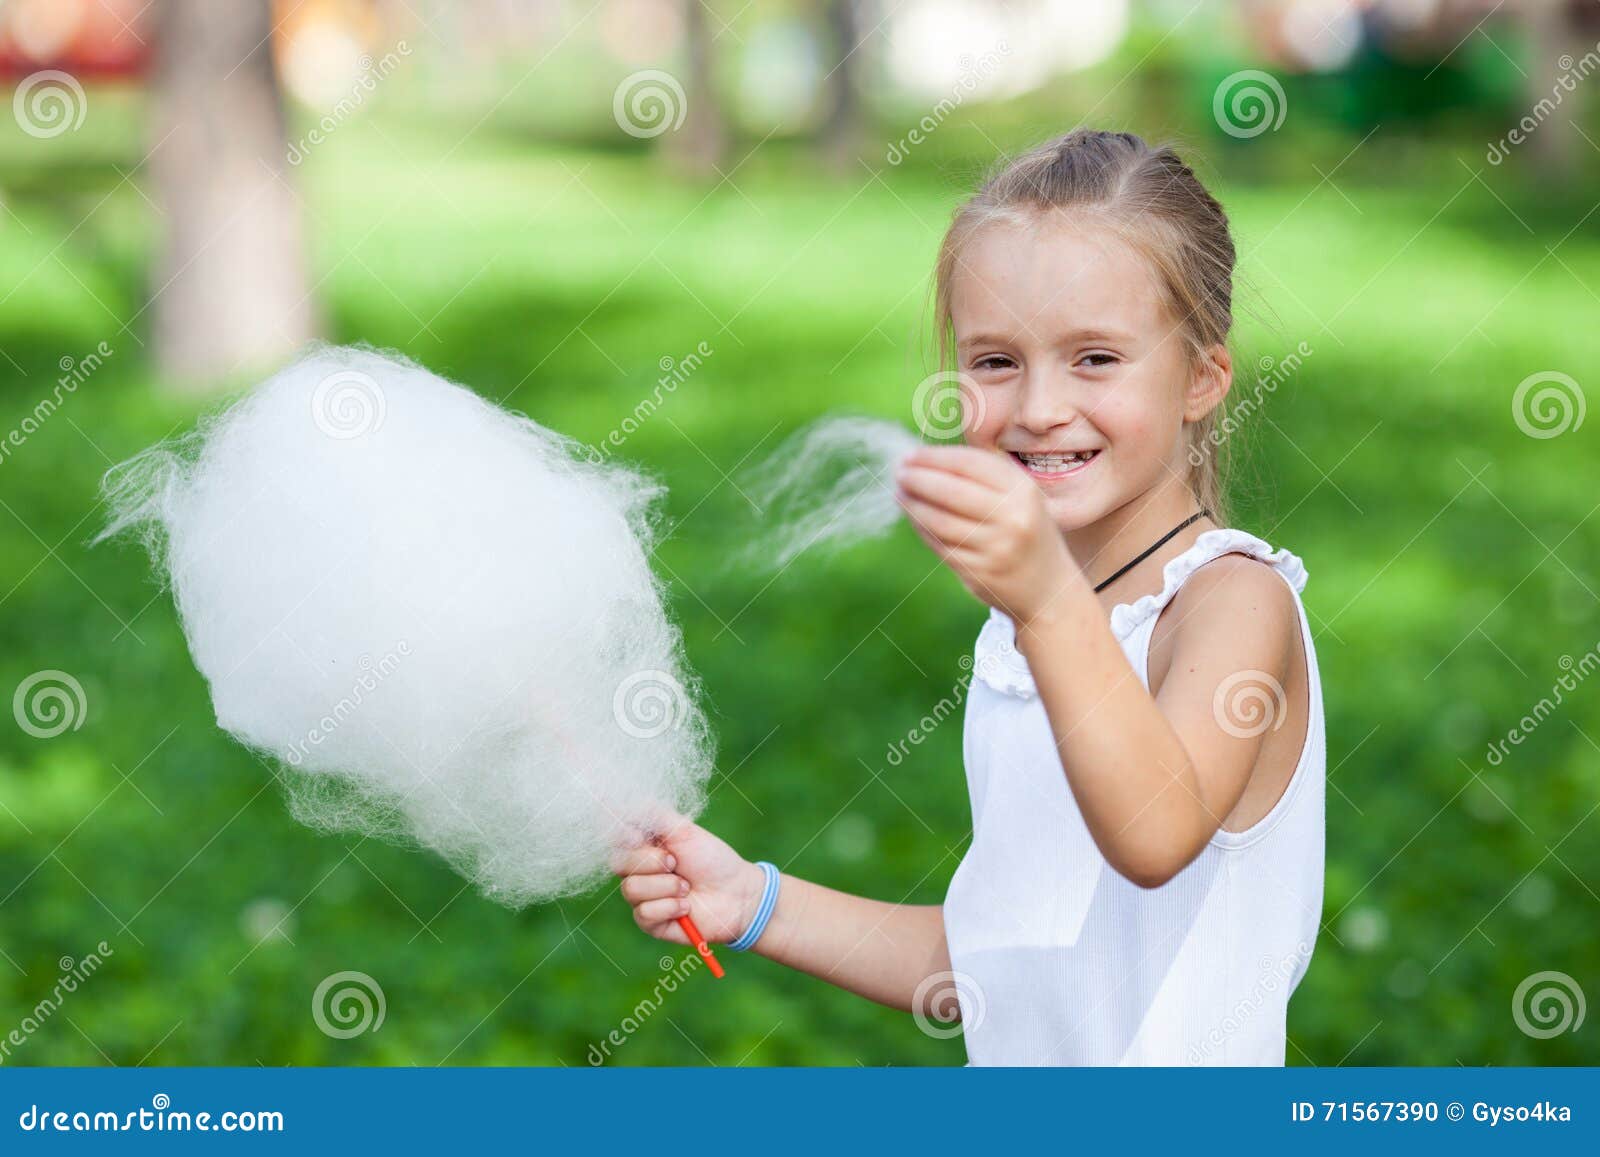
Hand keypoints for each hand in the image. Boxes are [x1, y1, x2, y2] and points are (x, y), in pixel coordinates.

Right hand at [611, 817, 764, 945]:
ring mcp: (642, 897)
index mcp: (643, 846)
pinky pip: (644, 913)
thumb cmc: (711, 859)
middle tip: (676, 862)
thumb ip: (652, 815)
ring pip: (631, 889)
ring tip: (687, 887)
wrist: (736, 893)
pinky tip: (687, 906)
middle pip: (618, 863)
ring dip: (666, 886)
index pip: (615, 838)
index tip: (640, 836)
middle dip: (651, 861)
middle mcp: (638, 871)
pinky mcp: (650, 922)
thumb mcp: (683, 830)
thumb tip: (618, 804)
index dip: (624, 837)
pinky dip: (670, 907)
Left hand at [895, 445, 1077, 626]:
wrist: (1048, 589)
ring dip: (913, 504)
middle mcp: (1012, 517)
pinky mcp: (979, 572)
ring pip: (940, 520)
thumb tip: (925, 459)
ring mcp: (995, 547)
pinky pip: (940, 544)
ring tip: (900, 492)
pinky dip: (922, 528)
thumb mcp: (1020, 497)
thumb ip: (982, 476)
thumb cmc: (1026, 531)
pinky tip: (913, 516)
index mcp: (1023, 490)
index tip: (910, 455)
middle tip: (898, 472)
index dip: (934, 457)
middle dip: (918, 478)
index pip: (969, 464)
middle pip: (951, 490)